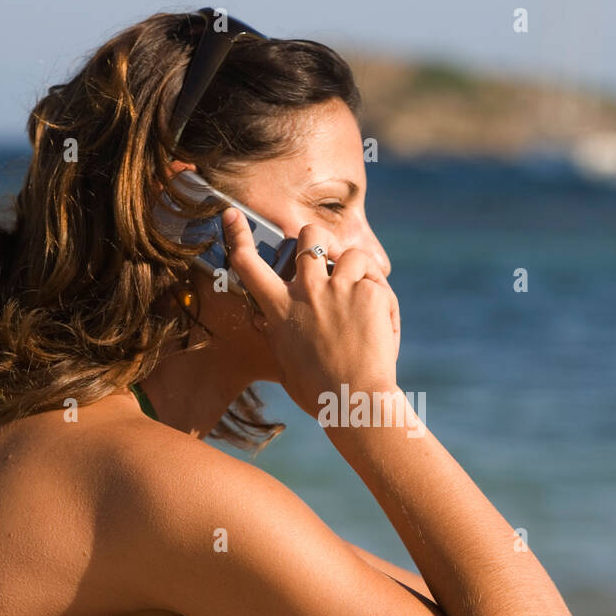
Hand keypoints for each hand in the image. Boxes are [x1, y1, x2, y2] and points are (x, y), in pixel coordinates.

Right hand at [222, 207, 400, 418]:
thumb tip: (267, 322)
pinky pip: (378, 283)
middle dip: (320, 239)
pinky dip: (383, 301)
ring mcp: (339, 289)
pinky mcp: (369, 293)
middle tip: (330, 254)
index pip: (247, 263)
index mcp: (280, 309)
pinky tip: (383, 329)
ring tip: (365, 299)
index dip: (237, 234)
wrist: (355, 401)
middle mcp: (307, 291)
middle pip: (309, 236)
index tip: (232, 214)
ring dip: (360, 270)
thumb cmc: (318, 394)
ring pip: (352, 254)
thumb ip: (277, 336)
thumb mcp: (284, 363)